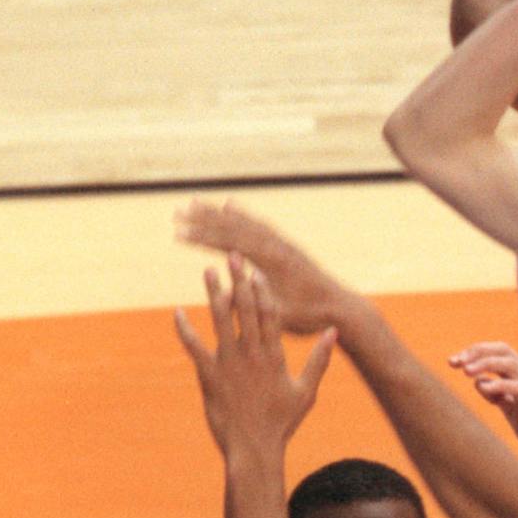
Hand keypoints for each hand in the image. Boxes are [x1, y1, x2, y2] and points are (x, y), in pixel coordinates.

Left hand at [176, 257, 334, 458]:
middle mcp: (252, 353)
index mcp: (274, 355)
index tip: (258, 267)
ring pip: (220, 321)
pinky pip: (194, 348)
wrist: (254, 449)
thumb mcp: (307, 392)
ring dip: (214, 294)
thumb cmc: (282, 423)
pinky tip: (177, 313)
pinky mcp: (209, 376)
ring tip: (208, 271)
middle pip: (245, 309)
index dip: (263, 288)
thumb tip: (333, 333)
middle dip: (239, 280)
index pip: (270, 313)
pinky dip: (185, 330)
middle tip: (233, 256)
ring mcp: (229, 363)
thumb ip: (320, 360)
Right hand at [177, 199, 372, 340]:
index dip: (201, 238)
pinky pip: (258, 224)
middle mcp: (275, 245)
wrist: (340, 307)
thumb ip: (254, 305)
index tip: (177, 233)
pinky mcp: (285, 245)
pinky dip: (242, 214)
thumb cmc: (310, 316)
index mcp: (271, 261)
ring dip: (218, 212)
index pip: (230, 244)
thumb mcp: (278, 316)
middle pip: (234, 226)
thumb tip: (222, 296)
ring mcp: (281, 243)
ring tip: (195, 201)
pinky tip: (230, 206)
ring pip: (245, 221)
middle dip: (203, 219)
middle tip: (177, 210)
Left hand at [450, 341, 517, 464]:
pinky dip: (499, 385)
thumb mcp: (515, 410)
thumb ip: (499, 396)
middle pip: (502, 350)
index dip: (474, 353)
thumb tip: (480, 383)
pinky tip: (484, 389)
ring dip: (485, 364)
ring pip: (509, 363)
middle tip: (455, 362)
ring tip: (466, 372)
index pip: (497, 353)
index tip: (453, 362)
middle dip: (476, 352)